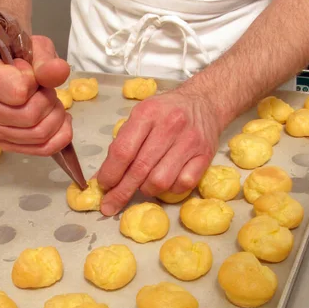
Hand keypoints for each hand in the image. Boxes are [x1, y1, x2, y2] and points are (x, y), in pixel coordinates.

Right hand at [0, 35, 71, 155]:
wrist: (7, 72)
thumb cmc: (18, 58)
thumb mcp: (34, 48)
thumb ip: (46, 60)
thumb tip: (59, 71)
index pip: (20, 92)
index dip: (36, 82)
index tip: (31, 74)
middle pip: (30, 116)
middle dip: (50, 101)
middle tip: (47, 90)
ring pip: (38, 134)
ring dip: (56, 117)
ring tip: (52, 104)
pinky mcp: (4, 144)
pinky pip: (41, 149)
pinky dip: (60, 136)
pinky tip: (60, 121)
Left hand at [97, 88, 220, 215]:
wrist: (204, 102)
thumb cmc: (165, 112)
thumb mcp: (140, 116)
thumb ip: (123, 143)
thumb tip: (103, 178)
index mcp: (148, 113)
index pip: (123, 151)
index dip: (110, 173)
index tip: (102, 186)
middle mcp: (170, 126)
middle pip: (140, 169)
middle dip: (121, 192)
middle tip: (110, 205)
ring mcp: (190, 142)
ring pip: (160, 181)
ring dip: (146, 190)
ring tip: (142, 185)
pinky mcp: (205, 156)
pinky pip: (183, 184)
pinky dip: (170, 189)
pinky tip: (166, 182)